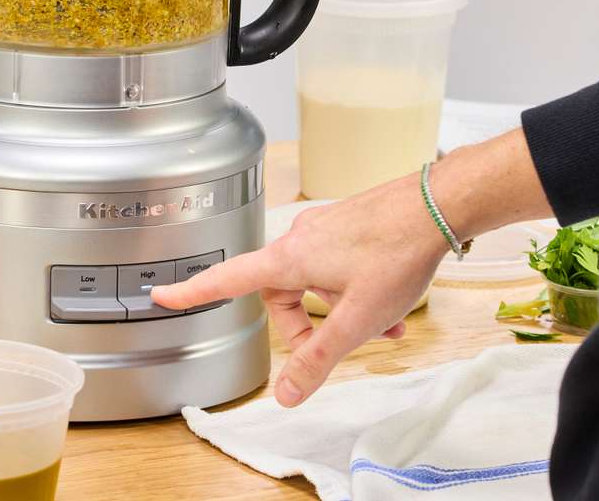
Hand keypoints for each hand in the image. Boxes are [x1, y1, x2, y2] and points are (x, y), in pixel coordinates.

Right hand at [150, 166, 449, 407]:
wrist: (436, 206)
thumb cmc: (396, 253)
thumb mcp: (354, 320)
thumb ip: (318, 359)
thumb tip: (286, 393)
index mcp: (288, 259)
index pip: (227, 279)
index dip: (192, 291)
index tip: (163, 294)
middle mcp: (299, 239)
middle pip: (280, 294)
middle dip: (306, 327)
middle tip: (338, 346)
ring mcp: (324, 229)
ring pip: (314, 282)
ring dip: (340, 311)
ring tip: (381, 327)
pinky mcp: (347, 225)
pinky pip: (335, 267)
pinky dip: (354, 292)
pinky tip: (389, 308)